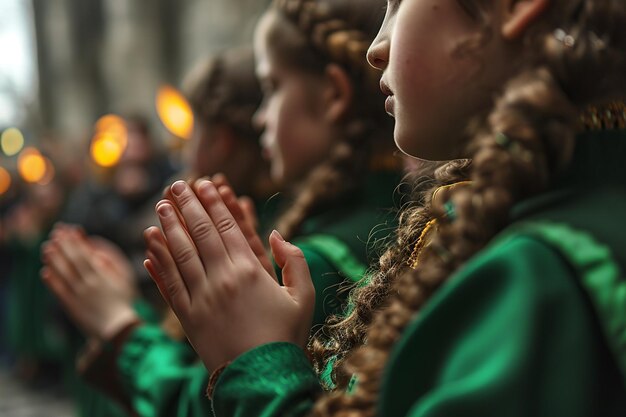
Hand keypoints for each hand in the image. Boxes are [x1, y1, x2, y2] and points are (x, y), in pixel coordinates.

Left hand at [41, 224, 138, 339]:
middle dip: (63, 245)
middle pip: (73, 260)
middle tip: (55, 233)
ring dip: (54, 260)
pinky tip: (45, 272)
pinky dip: (52, 281)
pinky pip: (60, 291)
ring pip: (63, 274)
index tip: (68, 230)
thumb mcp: (122, 282)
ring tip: (46, 247)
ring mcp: (79, 294)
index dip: (75, 242)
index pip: (85, 254)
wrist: (118, 329)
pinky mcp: (72, 306)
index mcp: (101, 276)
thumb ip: (109, 268)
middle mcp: (88, 283)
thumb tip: (97, 256)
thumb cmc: (124, 305)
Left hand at [143, 180, 313, 371]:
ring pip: (179, 254)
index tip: (203, 184)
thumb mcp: (303, 297)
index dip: (212, 203)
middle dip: (186, 206)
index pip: (226, 227)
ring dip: (167, 227)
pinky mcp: (187, 317)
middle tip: (176, 185)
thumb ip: (295, 261)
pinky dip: (156, 263)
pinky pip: (167, 284)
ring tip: (159, 206)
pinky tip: (148, 247)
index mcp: (249, 272)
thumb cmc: (285, 337)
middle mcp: (221, 279)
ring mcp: (201, 298)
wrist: (259, 379)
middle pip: (199, 234)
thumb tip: (277, 234)